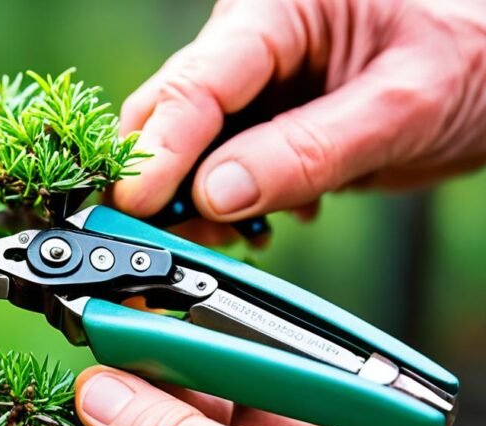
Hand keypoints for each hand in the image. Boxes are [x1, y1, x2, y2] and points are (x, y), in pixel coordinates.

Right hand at [114, 0, 485, 243]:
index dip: (158, 150)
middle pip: (172, 111)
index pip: (196, 82)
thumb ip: (307, 150)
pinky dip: (224, 204)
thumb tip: (215, 195)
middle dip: (162, 180)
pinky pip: (220, 165)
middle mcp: (252, 39)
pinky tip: (258, 222)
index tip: (135, 208)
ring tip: (227, 239)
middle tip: (164, 241)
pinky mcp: (263, 118)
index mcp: (278, 9)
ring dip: (193, 201)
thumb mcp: (402, 105)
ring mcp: (255, 81)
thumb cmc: (473, 57)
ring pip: (189, 145)